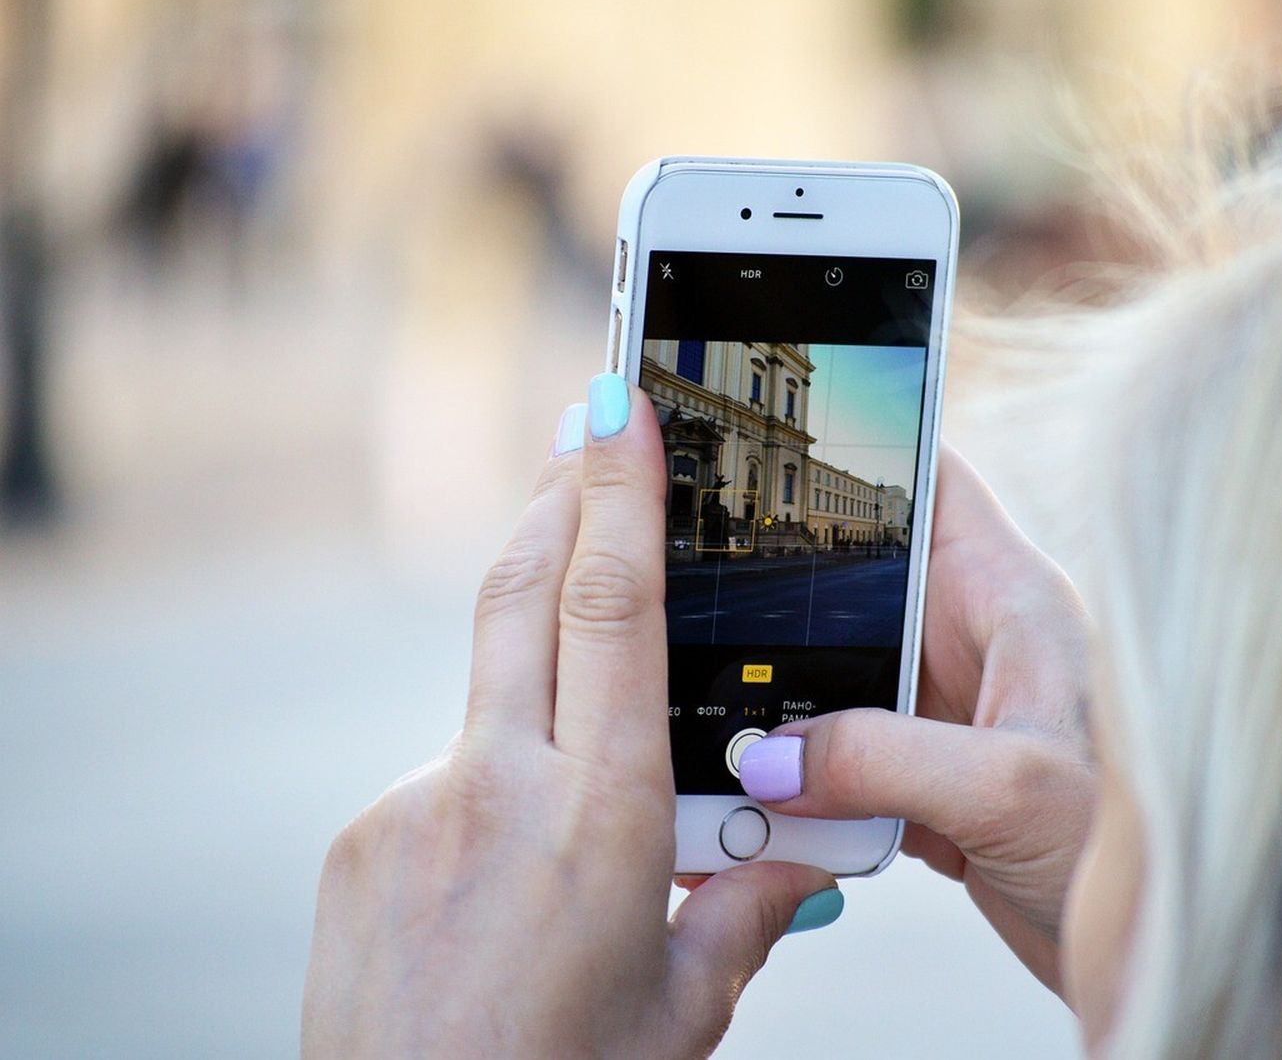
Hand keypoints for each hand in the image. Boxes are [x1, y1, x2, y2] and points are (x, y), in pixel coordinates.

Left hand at [302, 377, 837, 1058]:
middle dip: (558, 494)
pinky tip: (508, 856)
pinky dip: (493, 776)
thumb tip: (796, 867)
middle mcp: (496, 787)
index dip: (617, 494)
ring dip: (537, 663)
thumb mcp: (683, 1012)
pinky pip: (444, 773)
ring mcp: (411, 807)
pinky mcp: (362, 840)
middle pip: (521, 591)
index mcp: (599, 817)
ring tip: (583, 704)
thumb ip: (744, 915)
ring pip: (489, 691)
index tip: (618, 406)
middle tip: (584, 422)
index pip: (612, 611)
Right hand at [736, 446, 1096, 992]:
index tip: (780, 436)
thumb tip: (772, 761)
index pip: (931, 481)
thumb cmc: (1147, 851)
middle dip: (781, 602)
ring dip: (782, 717)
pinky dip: (802, 793)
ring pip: (837, 685)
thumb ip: (884, 759)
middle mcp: (977, 646)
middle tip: (697, 605)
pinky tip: (762, 820)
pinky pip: (844, 769)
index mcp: (1010, 599)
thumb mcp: (1010, 786)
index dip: (863, 444)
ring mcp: (952, 718)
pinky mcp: (936, 788)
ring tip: (717, 736)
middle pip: (857, 588)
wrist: (1170, 955)